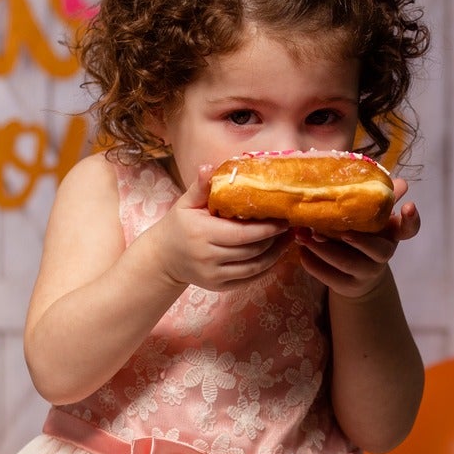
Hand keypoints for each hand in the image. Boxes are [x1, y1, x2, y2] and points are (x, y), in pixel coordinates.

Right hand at [143, 166, 291, 292]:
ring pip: (255, 267)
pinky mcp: (219, 287)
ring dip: (275, 254)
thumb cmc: (178, 226)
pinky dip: (266, 267)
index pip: (243, 234)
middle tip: (290, 226)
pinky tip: (275, 254)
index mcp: (202, 234)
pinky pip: (250, 279)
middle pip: (253, 251)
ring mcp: (215, 275)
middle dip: (275, 239)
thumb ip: (200, 187)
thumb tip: (209, 167)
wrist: (163, 259)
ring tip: (287, 239)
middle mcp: (209, 257)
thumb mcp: (186, 204)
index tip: (283, 218)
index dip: (267, 228)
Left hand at [294, 178, 419, 300]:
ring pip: (347, 263)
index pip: (409, 228)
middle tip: (329, 225)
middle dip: (354, 238)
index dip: (411, 218)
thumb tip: (398, 180)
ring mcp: (367, 273)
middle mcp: (384, 255)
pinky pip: (330, 277)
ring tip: (304, 235)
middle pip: (375, 249)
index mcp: (391, 235)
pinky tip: (301, 251)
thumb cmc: (364, 237)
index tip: (409, 205)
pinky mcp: (348, 286)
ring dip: (323, 249)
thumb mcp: (372, 219)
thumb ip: (379, 201)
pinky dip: (314, 264)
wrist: (358, 277)